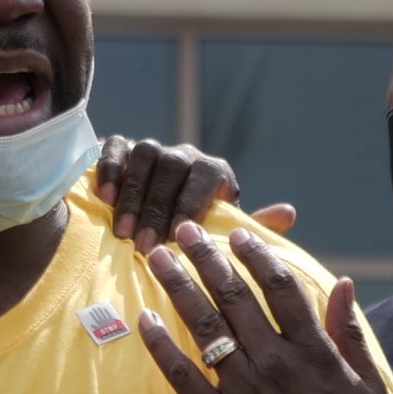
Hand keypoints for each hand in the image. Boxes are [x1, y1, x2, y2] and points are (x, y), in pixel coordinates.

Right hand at [93, 137, 293, 253]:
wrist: (158, 219)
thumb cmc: (196, 234)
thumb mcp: (225, 234)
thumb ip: (251, 228)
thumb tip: (288, 213)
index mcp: (214, 171)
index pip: (206, 175)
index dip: (190, 203)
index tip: (177, 236)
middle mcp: (185, 155)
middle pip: (171, 169)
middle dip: (157, 210)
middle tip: (145, 247)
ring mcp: (153, 148)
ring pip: (145, 156)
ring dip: (133, 195)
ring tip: (124, 233)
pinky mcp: (122, 147)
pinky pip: (116, 146)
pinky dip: (110, 168)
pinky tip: (104, 198)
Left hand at [136, 221, 388, 393]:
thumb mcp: (368, 386)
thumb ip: (349, 332)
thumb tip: (340, 283)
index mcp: (313, 352)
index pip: (280, 289)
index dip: (256, 256)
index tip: (237, 234)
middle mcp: (276, 364)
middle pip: (235, 299)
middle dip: (207, 259)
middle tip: (184, 231)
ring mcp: (245, 392)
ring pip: (206, 328)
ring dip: (178, 287)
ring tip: (155, 257)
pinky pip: (183, 377)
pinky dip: (162, 347)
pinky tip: (143, 320)